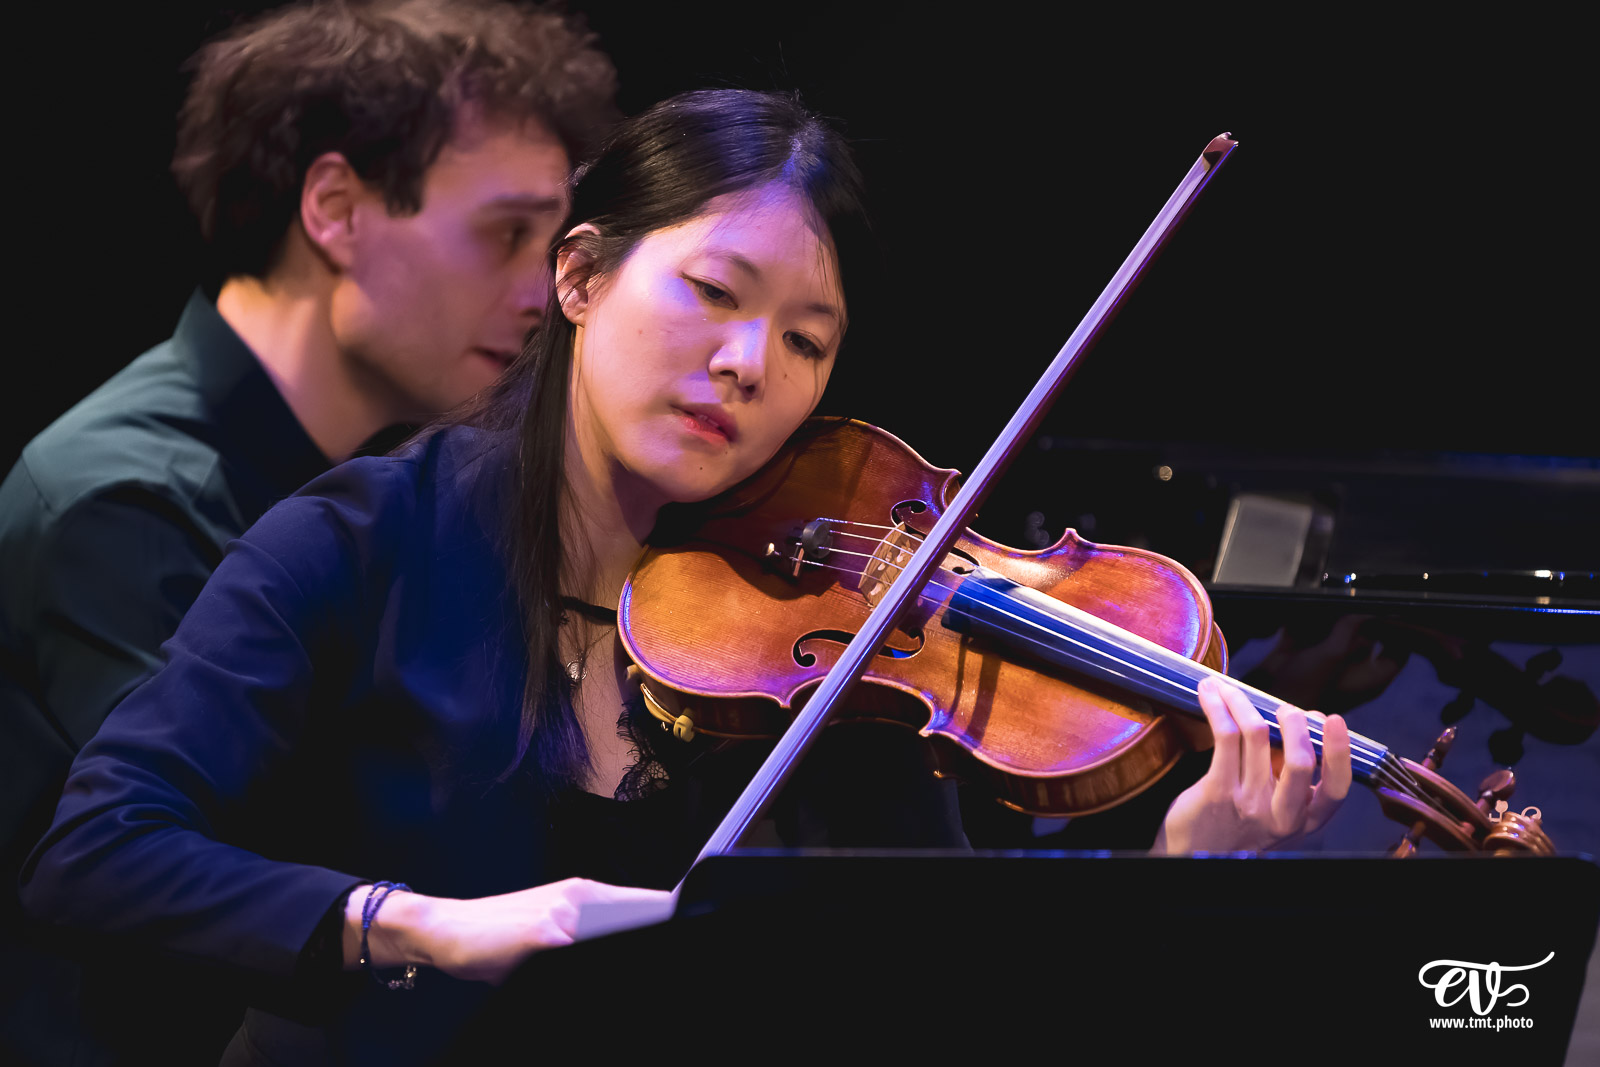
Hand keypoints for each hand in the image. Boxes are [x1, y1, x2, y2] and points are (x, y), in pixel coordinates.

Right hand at [352, 878, 672, 984]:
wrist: (444, 928)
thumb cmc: (499, 935)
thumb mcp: (553, 930)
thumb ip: (592, 930)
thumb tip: (639, 929)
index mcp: (586, 894)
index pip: (648, 903)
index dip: (671, 915)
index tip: (696, 923)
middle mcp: (578, 896)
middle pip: (641, 912)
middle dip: (659, 926)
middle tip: (685, 930)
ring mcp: (560, 914)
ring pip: (615, 927)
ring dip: (630, 934)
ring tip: (637, 938)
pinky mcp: (541, 935)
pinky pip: (577, 946)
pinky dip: (591, 953)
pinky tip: (586, 956)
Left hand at [1151, 676, 1350, 853]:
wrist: (1194, 857)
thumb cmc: (1235, 827)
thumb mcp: (1276, 812)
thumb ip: (1289, 778)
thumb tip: (1300, 725)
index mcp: (1303, 818)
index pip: (1336, 788)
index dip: (1340, 752)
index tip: (1335, 720)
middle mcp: (1281, 814)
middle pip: (1299, 759)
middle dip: (1294, 722)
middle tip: (1283, 708)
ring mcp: (1249, 802)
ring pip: (1255, 735)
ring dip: (1242, 702)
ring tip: (1228, 688)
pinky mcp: (1217, 791)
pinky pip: (1224, 736)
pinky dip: (1219, 707)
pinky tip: (1210, 694)